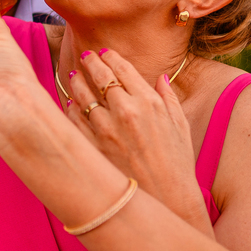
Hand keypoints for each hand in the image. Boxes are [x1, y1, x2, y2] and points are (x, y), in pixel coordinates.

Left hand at [65, 49, 207, 228]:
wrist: (166, 198)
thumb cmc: (177, 163)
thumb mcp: (180, 126)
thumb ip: (168, 98)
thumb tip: (159, 78)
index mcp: (148, 102)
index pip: (123, 69)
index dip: (111, 57)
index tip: (104, 52)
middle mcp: (125, 112)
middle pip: (100, 78)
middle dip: (91, 63)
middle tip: (85, 57)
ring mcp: (106, 130)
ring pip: (83, 97)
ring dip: (77, 83)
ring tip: (74, 76)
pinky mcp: (92, 147)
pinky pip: (74, 121)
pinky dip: (71, 109)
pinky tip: (70, 104)